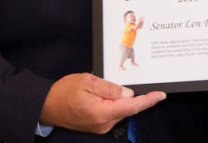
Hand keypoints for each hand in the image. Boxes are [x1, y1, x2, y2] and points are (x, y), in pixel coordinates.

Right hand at [39, 72, 165, 132]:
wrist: (47, 106)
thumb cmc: (63, 93)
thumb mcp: (88, 81)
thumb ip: (110, 88)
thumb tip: (128, 93)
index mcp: (102, 113)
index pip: (132, 107)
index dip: (148, 101)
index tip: (160, 95)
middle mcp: (103, 123)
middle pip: (126, 108)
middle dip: (126, 95)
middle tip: (109, 83)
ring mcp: (100, 126)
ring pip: (119, 110)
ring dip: (116, 98)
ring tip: (96, 89)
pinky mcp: (98, 126)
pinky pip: (111, 112)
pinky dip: (110, 103)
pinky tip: (98, 95)